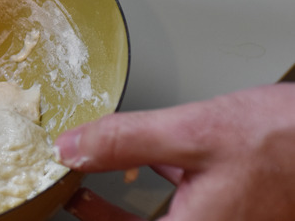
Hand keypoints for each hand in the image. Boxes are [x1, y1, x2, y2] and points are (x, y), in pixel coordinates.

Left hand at [54, 83, 294, 220]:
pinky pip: (183, 209)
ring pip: (162, 220)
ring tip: (85, 190)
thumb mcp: (192, 133)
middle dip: (107, 215)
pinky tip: (141, 167)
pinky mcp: (236, 210)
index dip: (98, 219)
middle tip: (75, 199)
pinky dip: (157, 192)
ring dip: (123, 208)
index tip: (71, 206)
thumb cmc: (286, 141)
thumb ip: (125, 142)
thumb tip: (71, 149)